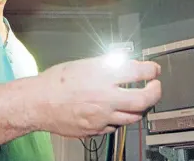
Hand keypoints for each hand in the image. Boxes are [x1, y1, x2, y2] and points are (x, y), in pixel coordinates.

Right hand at [33, 55, 160, 136]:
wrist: (38, 102)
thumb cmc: (56, 81)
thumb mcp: (84, 64)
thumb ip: (106, 65)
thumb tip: (123, 64)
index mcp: (103, 77)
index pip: (138, 72)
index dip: (151, 70)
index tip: (153, 70)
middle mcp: (105, 98)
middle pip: (143, 99)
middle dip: (155, 92)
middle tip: (155, 86)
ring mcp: (101, 117)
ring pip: (132, 117)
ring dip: (140, 108)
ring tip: (139, 100)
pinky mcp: (95, 130)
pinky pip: (115, 126)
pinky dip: (120, 118)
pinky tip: (116, 111)